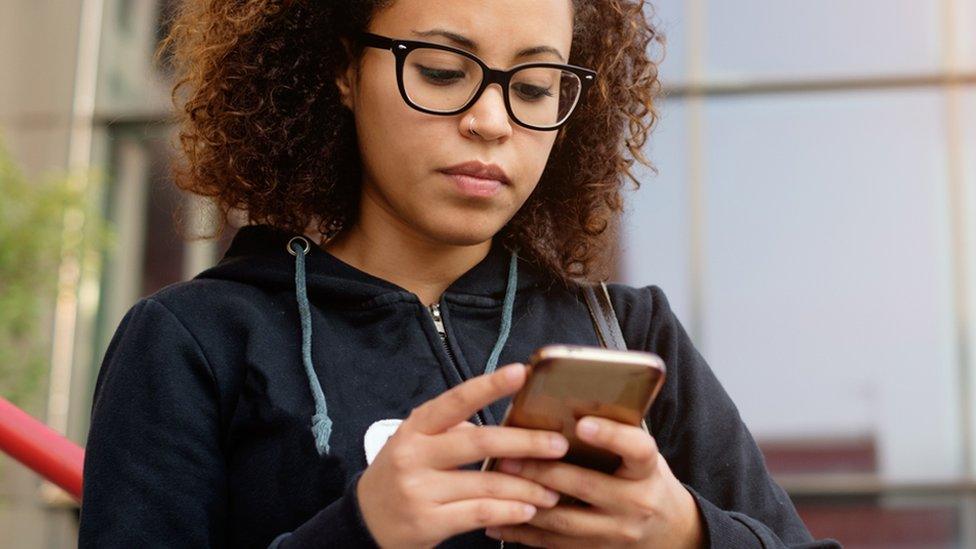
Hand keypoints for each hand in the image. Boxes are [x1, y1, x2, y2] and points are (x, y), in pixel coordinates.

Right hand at [356, 362, 570, 547]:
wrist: (365, 521)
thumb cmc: (401, 474)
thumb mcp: (417, 443)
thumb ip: (454, 432)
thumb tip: (507, 425)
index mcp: (416, 428)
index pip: (456, 401)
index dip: (489, 385)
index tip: (521, 372)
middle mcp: (415, 455)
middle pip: (479, 442)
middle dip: (524, 442)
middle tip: (559, 444)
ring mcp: (420, 490)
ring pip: (485, 484)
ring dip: (526, 486)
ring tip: (553, 488)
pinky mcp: (427, 522)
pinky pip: (479, 513)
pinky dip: (509, 511)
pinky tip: (528, 509)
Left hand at [486, 416, 703, 547]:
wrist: (668, 529)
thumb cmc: (643, 477)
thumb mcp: (640, 453)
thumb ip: (614, 432)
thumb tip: (568, 397)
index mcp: (648, 470)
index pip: (637, 449)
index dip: (611, 435)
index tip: (583, 423)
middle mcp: (636, 503)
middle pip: (585, 485)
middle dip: (542, 471)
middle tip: (508, 455)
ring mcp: (616, 532)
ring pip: (565, 520)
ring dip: (526, 501)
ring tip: (496, 483)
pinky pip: (556, 544)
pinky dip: (524, 532)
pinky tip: (497, 519)